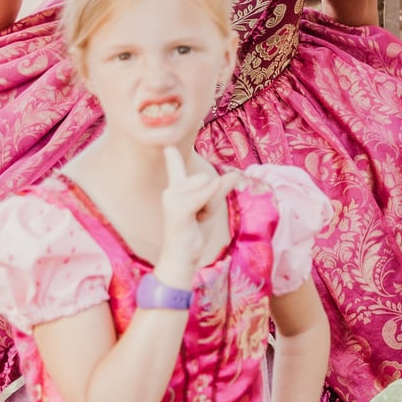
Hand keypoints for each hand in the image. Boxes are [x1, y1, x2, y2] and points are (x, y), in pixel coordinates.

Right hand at [155, 148, 234, 289]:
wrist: (182, 258)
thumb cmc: (194, 234)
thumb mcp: (210, 208)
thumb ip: (220, 190)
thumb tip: (234, 174)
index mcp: (177, 190)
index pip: (174, 165)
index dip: (171, 154)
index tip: (167, 143)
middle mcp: (171, 190)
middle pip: (207, 177)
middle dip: (213, 196)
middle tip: (200, 216)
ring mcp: (172, 197)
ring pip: (208, 184)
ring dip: (211, 203)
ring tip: (198, 219)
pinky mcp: (178, 207)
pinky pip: (204, 193)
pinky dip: (209, 200)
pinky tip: (200, 216)